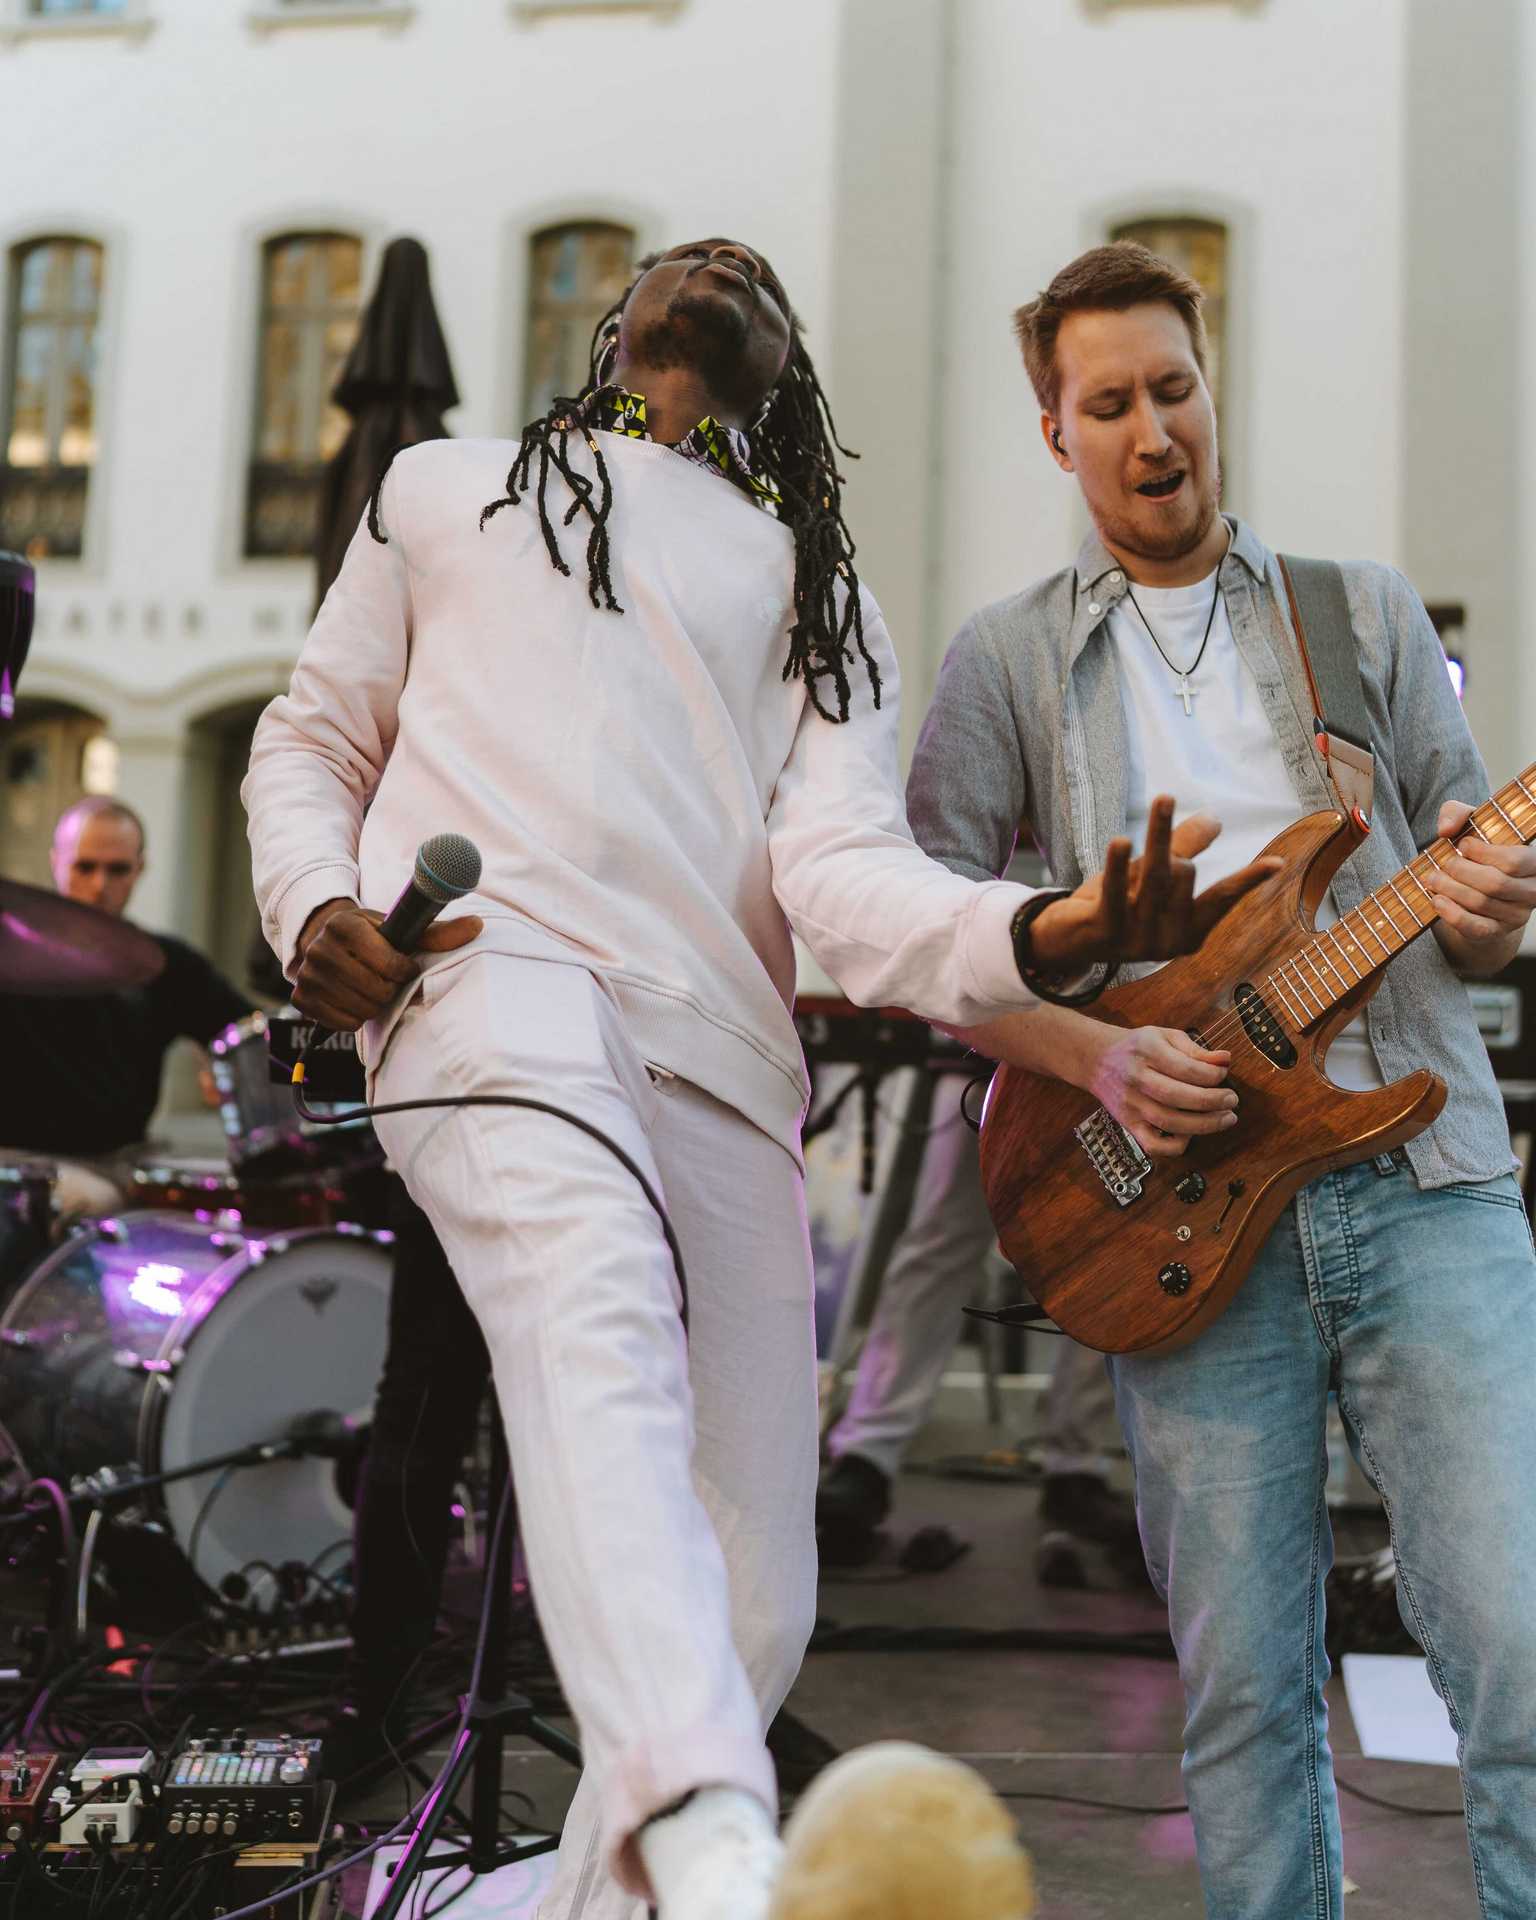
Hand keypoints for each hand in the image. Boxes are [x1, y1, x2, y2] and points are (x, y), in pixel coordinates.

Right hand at [292, 897, 482, 1031]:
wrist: (327, 942)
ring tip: (371, 987)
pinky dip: (356, 1017)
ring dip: (375, 1003)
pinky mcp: (302, 999)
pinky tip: (354, 998)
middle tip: (384, 978)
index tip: (401, 964)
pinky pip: (344, 1023)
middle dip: (389, 988)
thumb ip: (438, 933)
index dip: (403, 969)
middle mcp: (320, 949)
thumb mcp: (400, 931)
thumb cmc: (373, 937)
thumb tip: (477, 925)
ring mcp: (307, 975)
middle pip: (377, 990)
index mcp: (344, 925)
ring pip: (362, 1008)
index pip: (390, 964)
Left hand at [1027, 796, 1281, 973]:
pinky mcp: (1106, 934)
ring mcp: (1137, 941)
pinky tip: (1121, 840)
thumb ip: (1184, 849)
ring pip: (1155, 876)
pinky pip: (1115, 892)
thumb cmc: (1118, 905)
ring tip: (1164, 800)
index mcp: (1188, 934)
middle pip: (1183, 876)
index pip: (1223, 898)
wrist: (1067, 942)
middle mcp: (1167, 942)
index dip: (1248, 880)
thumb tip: (1215, 818)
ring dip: (1159, 834)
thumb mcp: (1152, 876)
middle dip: (1170, 845)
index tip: (1277, 863)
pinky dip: (1118, 865)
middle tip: (1154, 829)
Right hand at [1088, 1024, 1237, 1159]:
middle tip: (1232, 1101)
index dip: (1212, 1076)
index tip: (1223, 1076)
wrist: (1097, 1059)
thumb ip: (1196, 1049)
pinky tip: (1190, 1134)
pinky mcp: (1129, 1124)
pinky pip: (1153, 1145)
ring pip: (1169, 1123)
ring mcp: (1131, 1105)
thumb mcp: (1166, 1036)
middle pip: (1178, 1097)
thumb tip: (1225, 1060)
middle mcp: (1136, 1079)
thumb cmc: (1138, 1047)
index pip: (1185, 1068)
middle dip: (1212, 1101)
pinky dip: (1175, 1146)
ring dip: (1204, 1125)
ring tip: (1225, 1118)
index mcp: (1147, 1052)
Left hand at [1423, 801, 1535, 955]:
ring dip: (1450, 889)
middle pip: (1495, 884)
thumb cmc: (1478, 849)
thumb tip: (1445, 829)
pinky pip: (1475, 927)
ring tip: (1431, 878)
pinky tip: (1436, 900)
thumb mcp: (1472, 824)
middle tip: (1441, 864)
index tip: (1461, 844)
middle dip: (1461, 871)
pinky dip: (1452, 914)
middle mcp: (1533, 891)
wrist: (1478, 887)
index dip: (1483, 852)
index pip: (1515, 861)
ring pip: (1481, 903)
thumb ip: (1458, 814)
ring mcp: (1517, 915)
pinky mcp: (1497, 932)